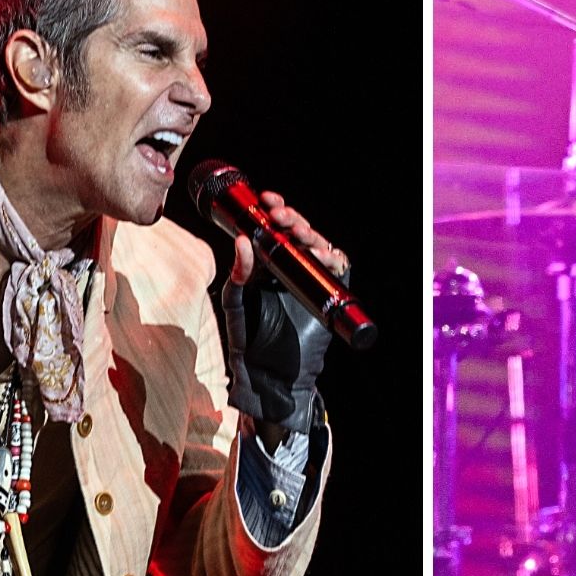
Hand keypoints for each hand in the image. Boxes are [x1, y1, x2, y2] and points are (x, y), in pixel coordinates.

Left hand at [221, 192, 344, 437]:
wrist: (269, 374)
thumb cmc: (248, 340)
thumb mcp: (236, 301)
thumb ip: (239, 272)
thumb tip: (244, 241)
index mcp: (267, 265)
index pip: (276, 230)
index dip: (275, 212)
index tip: (267, 201)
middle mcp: (291, 269)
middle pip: (300, 233)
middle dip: (293, 220)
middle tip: (281, 217)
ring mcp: (311, 282)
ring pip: (320, 247)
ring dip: (313, 236)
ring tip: (301, 236)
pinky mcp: (328, 297)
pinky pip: (338, 271)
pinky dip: (335, 259)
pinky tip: (325, 255)